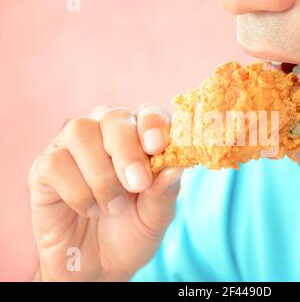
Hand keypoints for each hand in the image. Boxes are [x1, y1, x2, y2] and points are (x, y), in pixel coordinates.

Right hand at [29, 105, 181, 280]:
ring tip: (114, 208)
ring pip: (81, 131)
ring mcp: (72, 148)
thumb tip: (175, 167)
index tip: (157, 147)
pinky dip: (78, 191)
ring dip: (102, 173)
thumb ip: (165, 191)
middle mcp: (105, 135)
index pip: (148, 113)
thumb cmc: (130, 233)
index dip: (153, 123)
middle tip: (137, 184)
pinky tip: (90, 210)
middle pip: (113, 117)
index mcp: (138, 139)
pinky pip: (57, 162)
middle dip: (127, 150)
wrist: (96, 266)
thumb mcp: (156, 217)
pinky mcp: (45, 169)